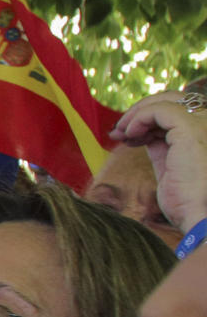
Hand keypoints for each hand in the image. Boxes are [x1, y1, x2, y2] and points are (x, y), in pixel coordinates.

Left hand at [112, 93, 206, 229]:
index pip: (178, 110)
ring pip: (165, 100)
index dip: (147, 118)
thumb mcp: (171, 166)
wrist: (201, 217)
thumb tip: (140, 133)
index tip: (125, 135)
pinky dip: (138, 118)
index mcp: (206, 133)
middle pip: (173, 99)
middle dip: (141, 111)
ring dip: (135, 115)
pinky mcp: (191, 129)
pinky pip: (158, 110)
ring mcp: (204, 124)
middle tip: (118, 132)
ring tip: (119, 136)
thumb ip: (161, 146)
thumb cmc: (188, 201)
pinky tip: (129, 136)